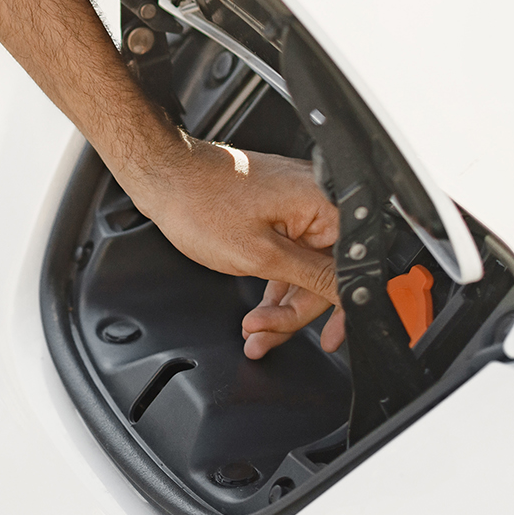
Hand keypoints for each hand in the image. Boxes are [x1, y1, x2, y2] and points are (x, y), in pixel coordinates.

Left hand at [119, 140, 343, 359]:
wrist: (164, 176)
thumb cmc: (201, 202)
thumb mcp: (260, 255)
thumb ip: (310, 277)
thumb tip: (348, 294)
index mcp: (325, 205)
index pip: (349, 269)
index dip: (338, 310)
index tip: (329, 338)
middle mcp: (317, 204)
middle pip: (324, 276)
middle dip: (293, 312)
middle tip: (264, 333)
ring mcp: (296, 210)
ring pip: (303, 273)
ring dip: (280, 307)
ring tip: (255, 332)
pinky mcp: (277, 216)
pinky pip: (287, 260)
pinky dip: (273, 287)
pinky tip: (258, 312)